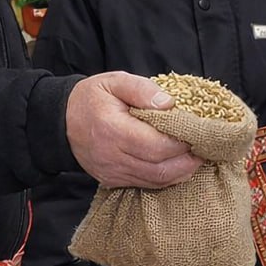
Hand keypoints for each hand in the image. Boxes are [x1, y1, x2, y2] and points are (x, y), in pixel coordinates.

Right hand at [65, 72, 202, 187]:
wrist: (60, 121)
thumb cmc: (92, 98)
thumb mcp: (115, 81)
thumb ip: (143, 89)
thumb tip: (169, 104)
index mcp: (113, 130)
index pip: (155, 146)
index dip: (181, 143)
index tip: (199, 133)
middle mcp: (112, 157)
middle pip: (159, 169)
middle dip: (187, 161)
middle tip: (206, 148)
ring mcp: (112, 173)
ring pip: (155, 181)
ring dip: (180, 172)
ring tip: (197, 157)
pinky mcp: (113, 181)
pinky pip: (145, 184)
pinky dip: (166, 177)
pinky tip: (179, 165)